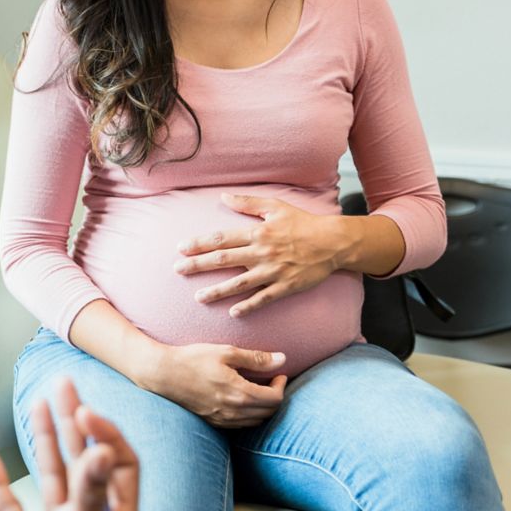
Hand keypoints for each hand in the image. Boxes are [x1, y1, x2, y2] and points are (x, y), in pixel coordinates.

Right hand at [0, 378, 138, 510]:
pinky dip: (1, 486)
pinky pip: (13, 510)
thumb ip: (90, 499)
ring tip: (37, 403)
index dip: (104, 433)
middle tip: (63, 382)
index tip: (85, 410)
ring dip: (44, 441)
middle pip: (84, 460)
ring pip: (51, 477)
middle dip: (74, 421)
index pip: (118, 463)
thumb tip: (101, 450)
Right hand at [160, 342, 287, 427]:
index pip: (275, 399)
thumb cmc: (194, 359)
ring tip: (259, 387)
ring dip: (263, 407)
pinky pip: (241, 424)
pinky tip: (243, 398)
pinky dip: (249, 414)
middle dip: (275, 396)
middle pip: (268, 412)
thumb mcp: (226, 352)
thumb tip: (282, 359)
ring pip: (256, 421)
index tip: (279, 373)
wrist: (164, 374)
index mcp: (239, 394)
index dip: (281, 385)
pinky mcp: (213, 422)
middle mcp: (233, 412)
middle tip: (272, 379)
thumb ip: (256, 358)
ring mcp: (222, 420)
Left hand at [174, 193, 354, 317]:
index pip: (221, 238)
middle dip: (198, 265)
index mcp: (257, 232)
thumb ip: (248, 203)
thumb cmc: (302, 223)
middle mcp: (261, 252)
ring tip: (199, 298)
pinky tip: (233, 313)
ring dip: (217, 291)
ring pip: (239, 283)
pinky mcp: (285, 286)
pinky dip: (248, 306)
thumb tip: (223, 197)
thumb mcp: (275, 207)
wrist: (332, 242)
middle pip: (223, 260)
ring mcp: (273, 271)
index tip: (181, 248)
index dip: (199, 243)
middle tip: (178, 270)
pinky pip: (263, 299)